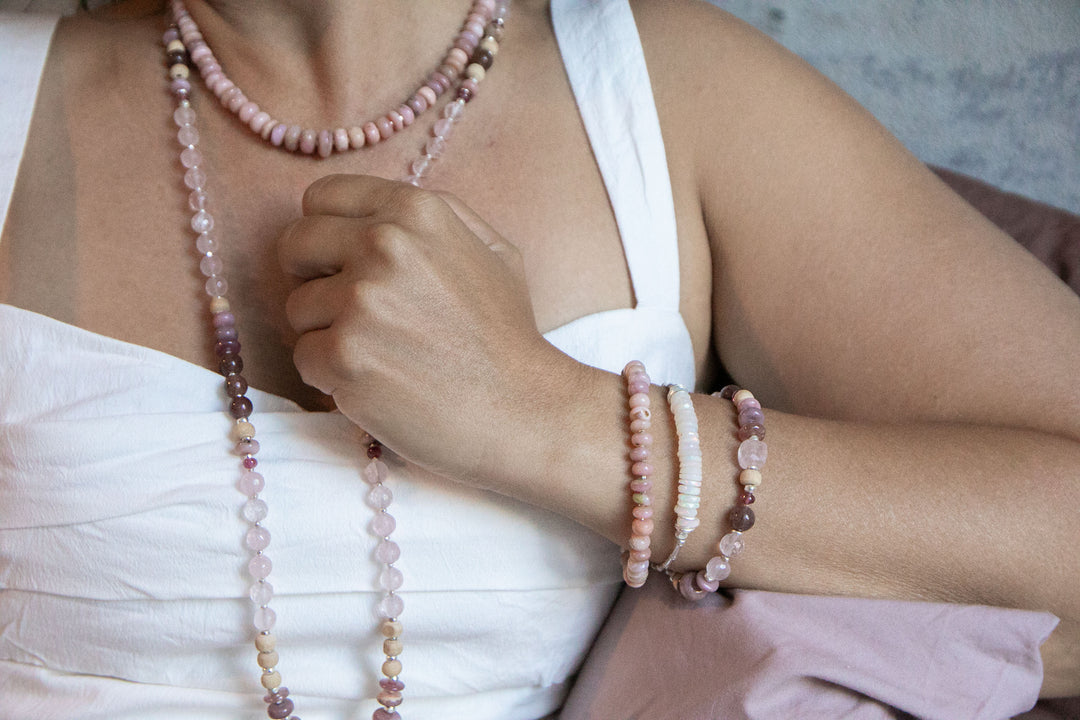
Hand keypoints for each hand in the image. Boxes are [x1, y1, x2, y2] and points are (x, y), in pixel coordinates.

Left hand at [278, 174, 564, 484]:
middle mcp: (383, 244)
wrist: (523, 411)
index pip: (321, 198)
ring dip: (326, 334)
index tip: (338, 261)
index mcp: (416, 211)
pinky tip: (376, 384)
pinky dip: (330, 376)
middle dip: (311, 277)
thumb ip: (436, 218)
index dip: (325, 232)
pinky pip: (303, 358)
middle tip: (346, 311)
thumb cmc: (507, 338)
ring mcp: (360, 300)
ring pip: (297, 308)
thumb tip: (374, 210)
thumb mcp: (493, 252)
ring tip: (380, 355)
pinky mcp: (344, 355)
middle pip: (295, 244)